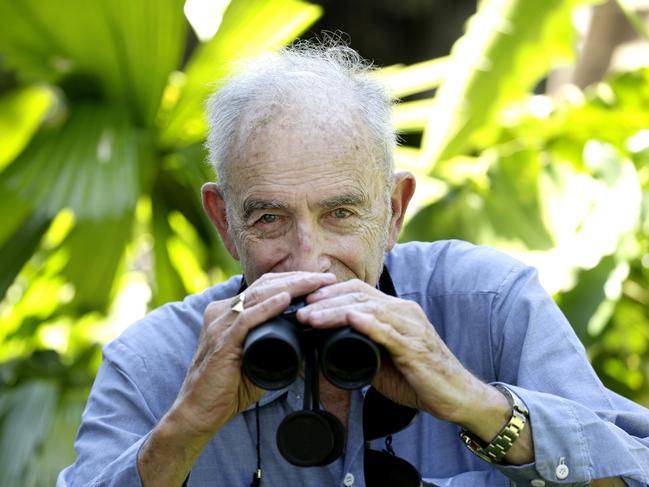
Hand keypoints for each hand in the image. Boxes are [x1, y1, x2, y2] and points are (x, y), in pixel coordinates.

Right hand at [168, 271, 336, 436]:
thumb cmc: (228, 388)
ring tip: (316, 283)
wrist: (198, 412)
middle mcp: (221, 313)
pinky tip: (286, 299)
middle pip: (264, 285)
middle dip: (298, 279)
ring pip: (258, 296)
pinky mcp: (221, 343)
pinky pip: (246, 319)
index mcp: (228, 313)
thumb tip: (311, 339)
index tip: (320, 281)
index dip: (293, 280)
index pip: (264, 286)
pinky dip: (268, 308)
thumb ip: (277, 346)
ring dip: (291, 287)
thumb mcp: (257, 360)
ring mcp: (220, 325)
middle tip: (326, 278)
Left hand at [297, 279, 486, 424]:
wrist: (457, 397)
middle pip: (359, 296)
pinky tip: (351, 320)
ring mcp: (411, 328)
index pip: (359, 291)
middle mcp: (404, 312)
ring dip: (335, 312)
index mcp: (397, 311)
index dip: (331, 293)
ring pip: (368, 310)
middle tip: (300, 311)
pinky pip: (388, 332)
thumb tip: (328, 350)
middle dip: (325, 301)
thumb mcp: (385, 360)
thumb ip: (362, 348)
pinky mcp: (415, 348)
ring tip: (311, 318)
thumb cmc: (421, 378)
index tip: (307, 302)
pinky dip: (368, 324)